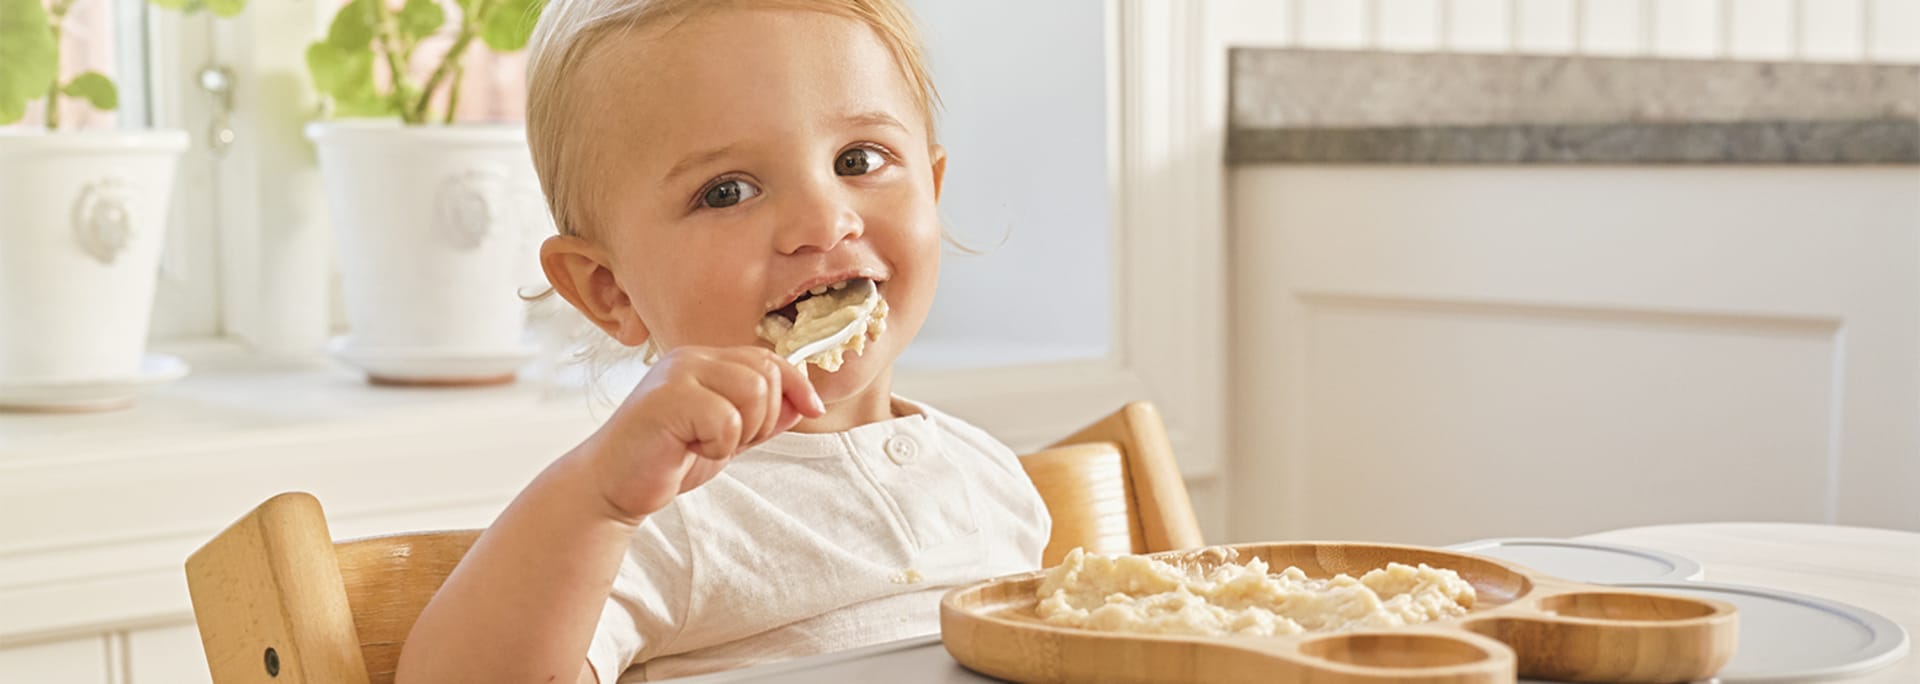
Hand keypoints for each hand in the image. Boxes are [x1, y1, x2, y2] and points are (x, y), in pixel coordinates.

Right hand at [580, 346, 824, 523]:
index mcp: (704, 361)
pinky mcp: (666, 399)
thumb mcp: (726, 438)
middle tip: (728, 442)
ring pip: (752, 392)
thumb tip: (805, 403)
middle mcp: (691, 359)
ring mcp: (677, 375)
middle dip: (764, 418)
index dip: (797, 384)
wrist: (613, 486)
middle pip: (766, 374)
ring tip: (707, 444)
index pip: (767, 359)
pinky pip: (726, 419)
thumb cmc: (666, 460)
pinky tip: (688, 450)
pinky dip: (719, 446)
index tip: (814, 410)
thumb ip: (762, 419)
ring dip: (742, 432)